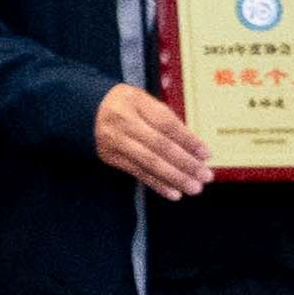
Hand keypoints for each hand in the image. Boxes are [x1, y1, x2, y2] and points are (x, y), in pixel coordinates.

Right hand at [89, 82, 218, 197]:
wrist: (86, 111)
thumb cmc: (125, 105)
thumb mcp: (144, 101)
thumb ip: (165, 118)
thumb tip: (193, 145)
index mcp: (135, 102)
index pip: (166, 123)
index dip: (188, 140)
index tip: (206, 154)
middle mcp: (123, 122)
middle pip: (158, 145)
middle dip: (185, 162)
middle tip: (205, 175)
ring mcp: (115, 141)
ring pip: (149, 162)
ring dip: (174, 177)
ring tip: (194, 187)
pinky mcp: (111, 157)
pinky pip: (137, 172)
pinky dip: (157, 184)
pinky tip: (173, 193)